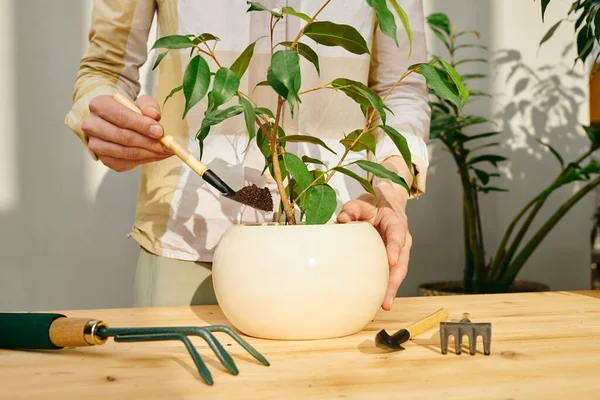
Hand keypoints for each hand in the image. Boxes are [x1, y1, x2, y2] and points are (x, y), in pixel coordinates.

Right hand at [81, 94, 171, 171]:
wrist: (116, 122)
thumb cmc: (130, 111)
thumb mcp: (141, 103)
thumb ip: (148, 107)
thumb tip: (154, 116)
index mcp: (99, 105)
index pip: (121, 117)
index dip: (142, 125)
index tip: (160, 131)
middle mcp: (92, 125)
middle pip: (123, 137)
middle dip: (148, 142)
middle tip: (167, 145)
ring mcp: (95, 144)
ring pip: (125, 152)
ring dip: (149, 153)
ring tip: (166, 151)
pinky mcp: (103, 159)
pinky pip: (125, 163)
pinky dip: (144, 160)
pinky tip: (157, 156)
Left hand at [336, 157, 413, 310]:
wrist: (386, 203)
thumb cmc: (374, 203)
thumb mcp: (362, 201)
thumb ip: (352, 209)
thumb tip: (342, 220)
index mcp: (396, 222)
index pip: (398, 234)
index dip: (396, 247)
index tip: (392, 259)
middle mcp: (402, 238)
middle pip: (402, 262)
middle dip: (394, 281)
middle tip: (386, 299)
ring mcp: (399, 250)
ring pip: (398, 271)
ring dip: (391, 288)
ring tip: (384, 304)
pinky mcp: (392, 258)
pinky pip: (391, 272)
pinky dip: (386, 286)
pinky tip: (378, 299)